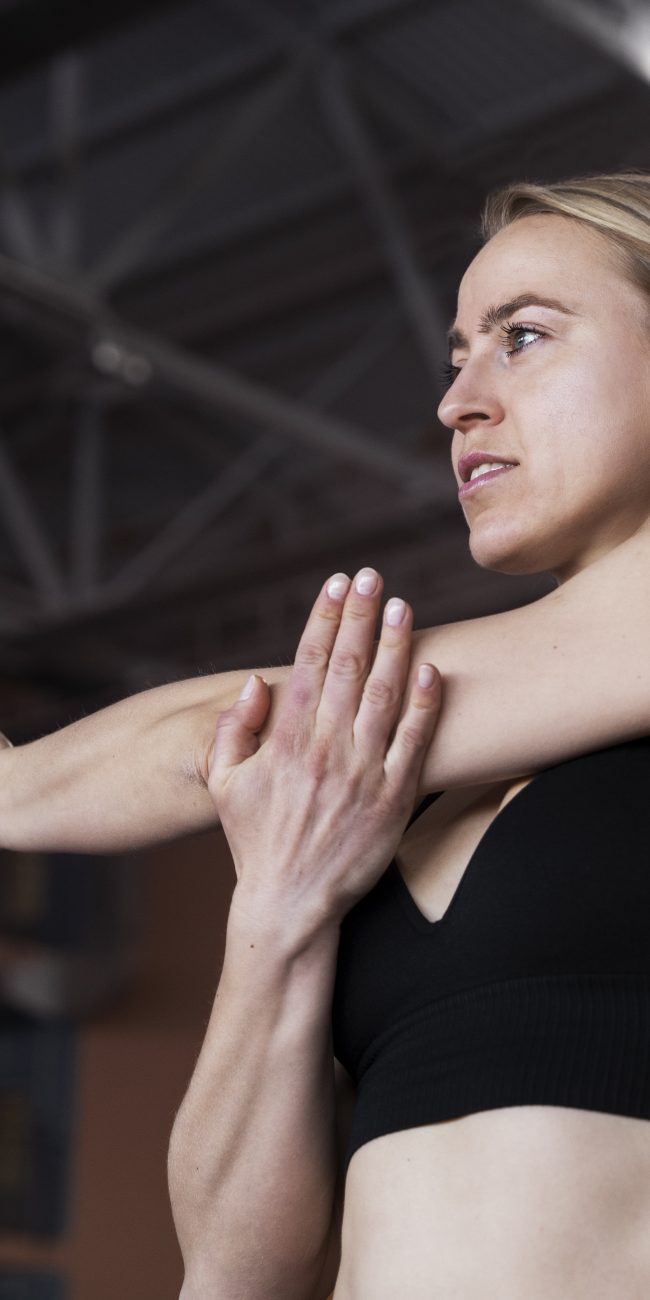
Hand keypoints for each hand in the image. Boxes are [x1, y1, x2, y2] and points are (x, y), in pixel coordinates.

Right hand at [208, 568, 441, 937]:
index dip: (325, 619)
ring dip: (395, 647)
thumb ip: (233, 730)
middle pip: (349, 668)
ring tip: (404, 608)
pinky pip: (416, 743)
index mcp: (286, 741)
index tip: (337, 584)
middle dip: (361, 616)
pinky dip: (424, 704)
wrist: (291, 902)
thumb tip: (255, 684)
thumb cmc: (254, 840)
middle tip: (373, 577)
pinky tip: (432, 670)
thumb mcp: (223, 784)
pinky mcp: (394, 799)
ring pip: (384, 696)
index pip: (308, 664)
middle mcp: (326, 750)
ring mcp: (364, 773)